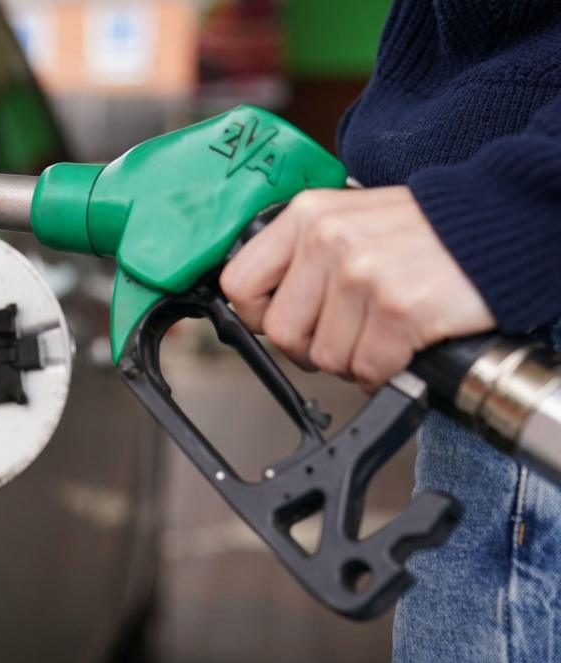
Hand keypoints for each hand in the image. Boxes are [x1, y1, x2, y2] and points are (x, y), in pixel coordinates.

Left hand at [220, 186, 494, 391]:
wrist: (501, 223)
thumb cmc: (425, 231)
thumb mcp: (350, 219)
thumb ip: (303, 254)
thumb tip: (259, 306)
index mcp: (307, 215)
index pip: (239, 284)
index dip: (259, 315)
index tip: (283, 318)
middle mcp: (328, 240)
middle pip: (281, 332)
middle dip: (312, 346)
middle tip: (347, 332)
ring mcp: (362, 274)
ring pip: (325, 357)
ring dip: (355, 358)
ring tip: (382, 329)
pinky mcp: (397, 309)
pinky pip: (367, 369)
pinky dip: (385, 369)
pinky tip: (403, 343)